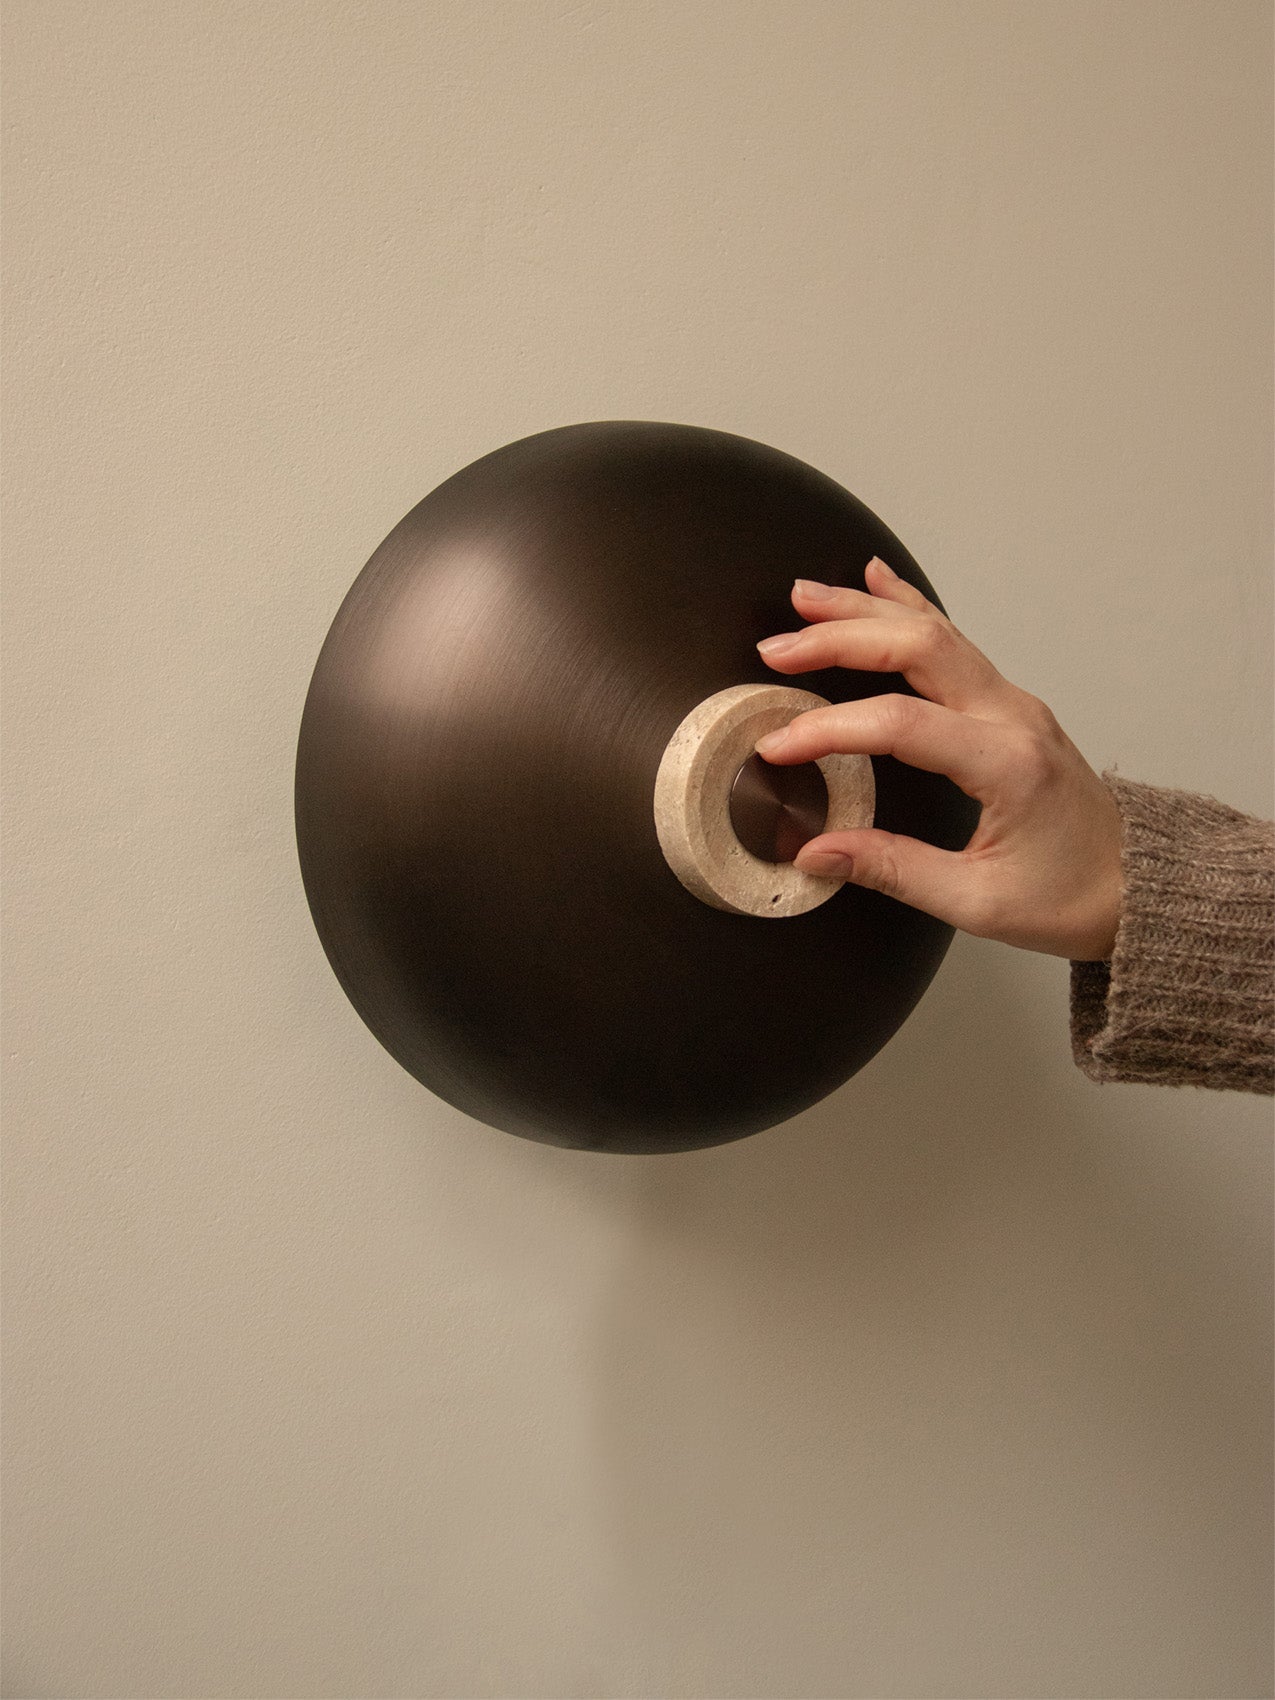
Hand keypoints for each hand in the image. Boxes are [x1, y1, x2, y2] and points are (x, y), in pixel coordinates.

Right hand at [754, 557, 1122, 959]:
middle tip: (776, 648)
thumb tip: (816, 853)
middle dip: (839, 639)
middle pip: (918, 648)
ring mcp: (1014, 703)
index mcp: (1008, 764)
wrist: (1141, 887)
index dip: (828, 730)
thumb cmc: (1073, 897)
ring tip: (805, 598)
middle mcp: (1013, 717)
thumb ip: (892, 870)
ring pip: (934, 632)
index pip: (899, 725)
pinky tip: (875, 582)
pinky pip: (953, 641)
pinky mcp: (1009, 706)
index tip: (778, 746)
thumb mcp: (977, 901)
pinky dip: (908, 608)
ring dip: (865, 612)